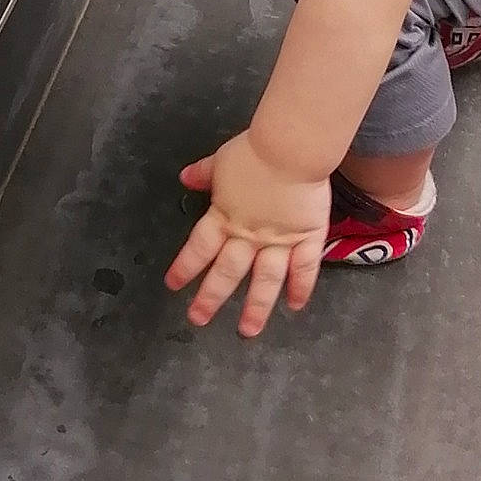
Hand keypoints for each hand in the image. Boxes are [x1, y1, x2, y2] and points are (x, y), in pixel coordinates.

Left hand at [167, 131, 328, 337]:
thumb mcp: (222, 160)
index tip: (173, 285)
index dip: (184, 268)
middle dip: (211, 298)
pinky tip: (296, 305)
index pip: (199, 248)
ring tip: (248, 331)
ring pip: (265, 280)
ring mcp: (279, 240)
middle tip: (198, 319)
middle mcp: (249, 235)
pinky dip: (301, 287)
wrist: (291, 149)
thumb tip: (185, 178)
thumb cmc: (255, 151)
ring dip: (256, 307)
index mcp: (225, 217)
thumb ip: (204, 173)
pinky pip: (304, 267)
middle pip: (228, 272)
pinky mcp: (307, 237)